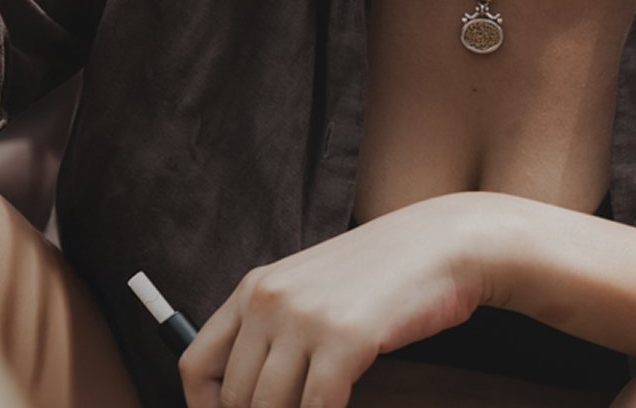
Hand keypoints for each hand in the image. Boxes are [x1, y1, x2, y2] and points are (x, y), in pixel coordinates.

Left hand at [180, 193, 500, 407]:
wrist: (439, 244)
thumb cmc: (381, 273)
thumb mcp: (309, 289)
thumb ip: (275, 328)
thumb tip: (250, 393)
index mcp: (254, 288)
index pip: (196, 361)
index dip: (204, 406)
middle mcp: (270, 300)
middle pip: (235, 396)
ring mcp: (305, 318)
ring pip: (271, 407)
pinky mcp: (345, 338)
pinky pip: (317, 407)